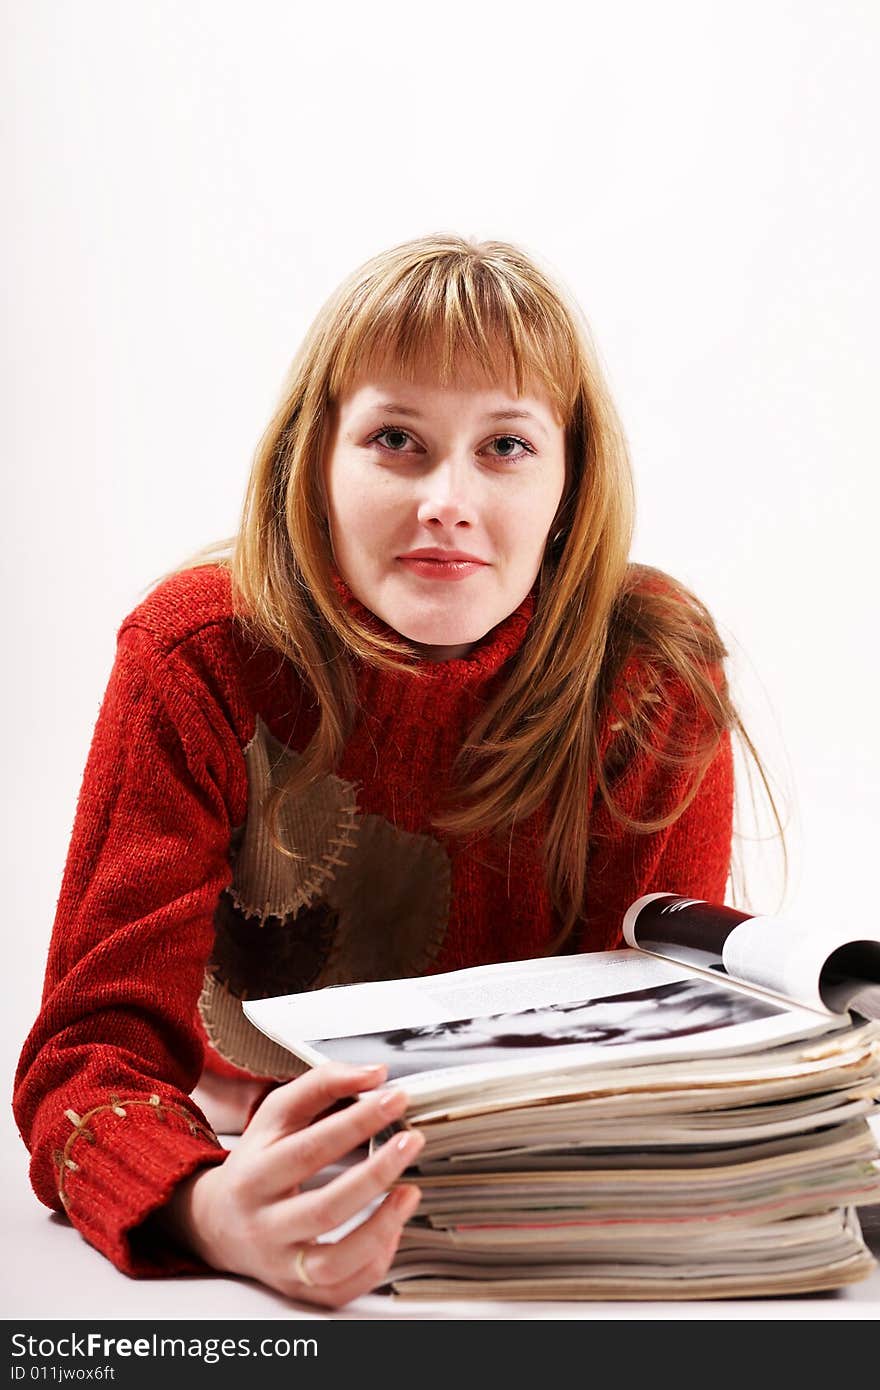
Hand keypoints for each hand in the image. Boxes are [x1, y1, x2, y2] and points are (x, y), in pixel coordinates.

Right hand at [157, 1061, 423, 1307]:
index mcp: (255, 1173)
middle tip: (411, 1140)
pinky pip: (340, 1288)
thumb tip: (375, 1075)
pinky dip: (373, 1262)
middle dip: (375, 1173)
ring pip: (332, 1262)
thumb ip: (323, 1084)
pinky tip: (392, 1229)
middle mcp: (264, 1223)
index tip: (395, 1098)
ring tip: (410, 1192)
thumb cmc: (258, 1160)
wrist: (216, 1222)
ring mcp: (280, 1262)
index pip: (309, 1148)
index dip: (357, 1121)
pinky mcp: (298, 1289)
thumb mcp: (276, 1114)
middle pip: (324, 1208)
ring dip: (380, 1228)